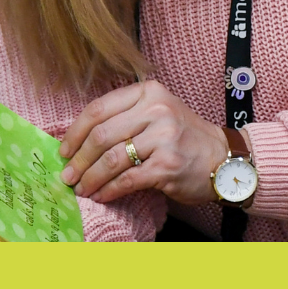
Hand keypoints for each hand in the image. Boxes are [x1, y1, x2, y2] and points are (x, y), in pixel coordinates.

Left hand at [58, 80, 226, 205]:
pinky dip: (109, 190)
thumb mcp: (157, 113)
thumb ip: (123, 118)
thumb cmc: (183, 138)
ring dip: (90, 178)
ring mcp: (163, 138)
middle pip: (101, 135)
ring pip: (111, 159)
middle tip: (68, 175)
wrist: (223, 158)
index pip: (99, 109)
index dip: (75, 132)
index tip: (64, 150)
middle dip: (79, 159)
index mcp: (148, 92)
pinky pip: (127, 179)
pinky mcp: (167, 165)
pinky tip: (101, 196)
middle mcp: (156, 110)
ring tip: (81, 188)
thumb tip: (77, 142)